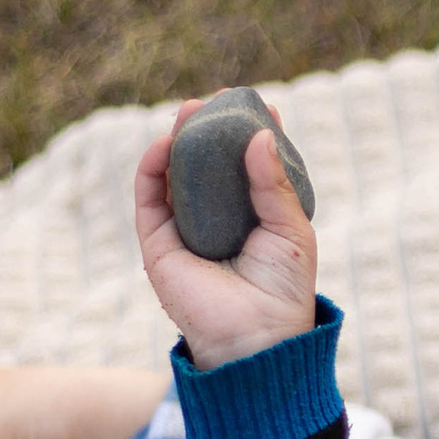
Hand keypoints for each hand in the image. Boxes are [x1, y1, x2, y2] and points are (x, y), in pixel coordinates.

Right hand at [135, 110, 318, 367]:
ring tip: (191, 112)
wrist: (255, 336)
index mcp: (255, 217)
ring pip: (175, 174)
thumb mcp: (291, 229)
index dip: (251, 134)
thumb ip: (273, 183)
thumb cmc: (283, 289)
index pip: (250, 167)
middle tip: (218, 101)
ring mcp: (186, 230)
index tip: (260, 105)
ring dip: (179, 139)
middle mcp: (219, 220)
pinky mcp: (157, 243)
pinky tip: (165, 144)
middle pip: (208, 165)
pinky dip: (151, 167)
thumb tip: (260, 136)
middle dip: (210, 130)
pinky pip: (148, 198)